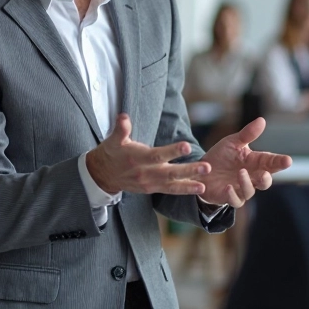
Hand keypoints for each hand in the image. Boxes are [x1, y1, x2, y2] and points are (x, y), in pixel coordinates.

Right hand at [87, 113, 210, 195]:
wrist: (102, 175)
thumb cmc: (111, 153)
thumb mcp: (113, 140)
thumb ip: (121, 129)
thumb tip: (123, 117)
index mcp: (138, 158)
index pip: (157, 155)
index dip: (172, 151)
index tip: (186, 146)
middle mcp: (145, 172)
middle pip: (169, 172)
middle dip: (189, 171)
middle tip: (206, 167)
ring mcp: (149, 183)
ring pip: (172, 184)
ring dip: (190, 184)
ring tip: (205, 184)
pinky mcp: (152, 188)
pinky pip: (170, 191)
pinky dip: (184, 190)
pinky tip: (199, 189)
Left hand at [199, 117, 292, 207]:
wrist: (202, 170)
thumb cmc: (222, 156)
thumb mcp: (233, 142)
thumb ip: (248, 134)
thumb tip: (262, 120)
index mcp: (255, 162)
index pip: (272, 162)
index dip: (280, 162)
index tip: (288, 160)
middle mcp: (251, 177)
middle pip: (265, 181)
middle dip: (266, 178)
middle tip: (265, 173)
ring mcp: (241, 188)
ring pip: (250, 191)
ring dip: (247, 183)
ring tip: (241, 172)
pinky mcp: (229, 197)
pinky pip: (235, 200)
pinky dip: (233, 195)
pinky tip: (229, 187)